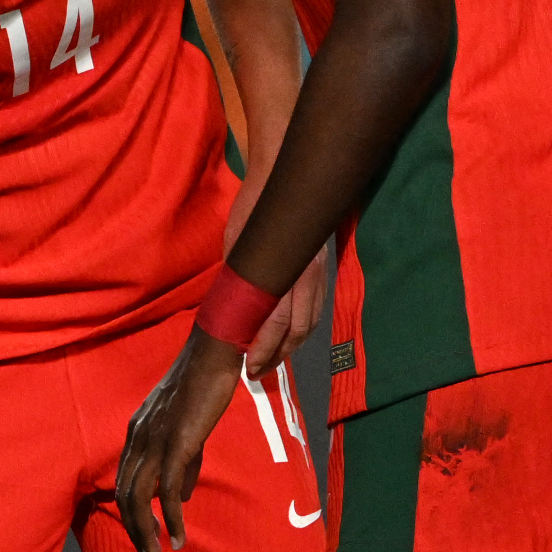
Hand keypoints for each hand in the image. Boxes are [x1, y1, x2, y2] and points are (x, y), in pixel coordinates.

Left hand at [112, 328, 245, 551]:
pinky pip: (169, 488)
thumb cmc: (204, 386)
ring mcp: (155, 440)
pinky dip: (172, 517)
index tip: (144, 537)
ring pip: (140, 497)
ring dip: (147, 532)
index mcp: (138, 434)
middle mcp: (139, 438)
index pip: (124, 481)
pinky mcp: (176, 442)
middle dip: (135, 531)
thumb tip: (183, 495)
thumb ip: (184, 463)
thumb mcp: (187, 428)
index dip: (131, 513)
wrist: (213, 354)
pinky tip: (178, 536)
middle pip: (126, 495)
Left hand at [221, 174, 329, 371]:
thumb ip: (240, 280)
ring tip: (269, 361)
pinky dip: (301, 331)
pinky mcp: (322, 271)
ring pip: (310, 323)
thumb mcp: (238, 247)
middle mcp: (308, 275)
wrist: (283, 179)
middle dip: (277, 355)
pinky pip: (315, 310)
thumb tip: (230, 314)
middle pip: (297, 329)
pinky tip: (286, 339)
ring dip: (290, 347)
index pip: (278, 320)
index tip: (248, 366)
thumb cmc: (253, 211)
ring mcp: (318, 273)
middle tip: (256, 372)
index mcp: (286, 269)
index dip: (264, 348)